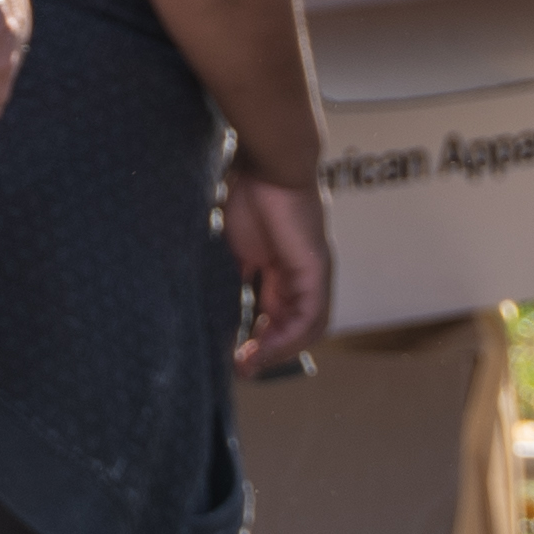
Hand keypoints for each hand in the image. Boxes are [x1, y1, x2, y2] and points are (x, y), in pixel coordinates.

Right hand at [218, 156, 333, 374]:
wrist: (268, 164)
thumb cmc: (250, 194)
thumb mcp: (236, 245)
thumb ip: (235, 274)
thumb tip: (217, 305)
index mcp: (283, 267)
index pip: (277, 313)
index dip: (258, 336)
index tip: (234, 353)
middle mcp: (303, 275)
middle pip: (292, 326)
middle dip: (267, 351)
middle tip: (241, 368)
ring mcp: (313, 274)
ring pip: (305, 328)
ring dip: (277, 351)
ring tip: (250, 364)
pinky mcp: (316, 271)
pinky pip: (309, 316)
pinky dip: (287, 338)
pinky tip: (263, 348)